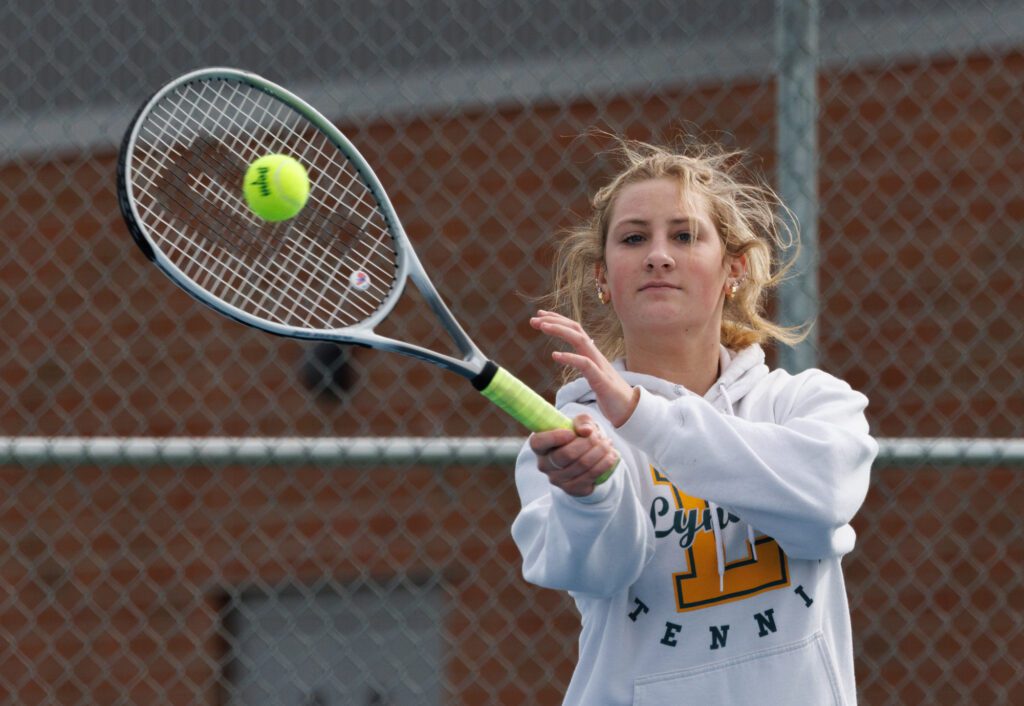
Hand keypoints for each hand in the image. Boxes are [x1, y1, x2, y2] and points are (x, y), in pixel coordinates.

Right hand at [529, 414, 618, 496]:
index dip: (555, 437)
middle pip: (567, 454)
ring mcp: (557, 479)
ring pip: (583, 465)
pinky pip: (592, 476)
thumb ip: (582, 421)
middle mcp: (544, 464)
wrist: (584, 457)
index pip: (538, 442)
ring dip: (600, 452)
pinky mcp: (571, 489)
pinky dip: (605, 463)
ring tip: (608, 443)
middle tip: (599, 436)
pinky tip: (611, 455)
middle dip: (588, 442)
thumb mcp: (579, 423)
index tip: (571, 432)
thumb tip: (587, 431)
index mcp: (540, 446)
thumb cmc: (577, 435)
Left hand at [530, 310, 638, 426]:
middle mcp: (596, 356)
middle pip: (576, 330)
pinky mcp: (602, 381)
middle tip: (534, 319)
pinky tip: (555, 356)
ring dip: (560, 331)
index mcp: (592, 355)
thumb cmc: (612, 398)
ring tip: (542, 327)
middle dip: (554, 321)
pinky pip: (585, 365)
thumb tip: (574, 359)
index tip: (541, 316)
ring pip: (580, 340)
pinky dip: (569, 358)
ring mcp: (600, 367)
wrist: (633, 412)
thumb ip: (585, 366)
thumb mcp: (594, 377)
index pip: (575, 330)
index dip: (558, 321)